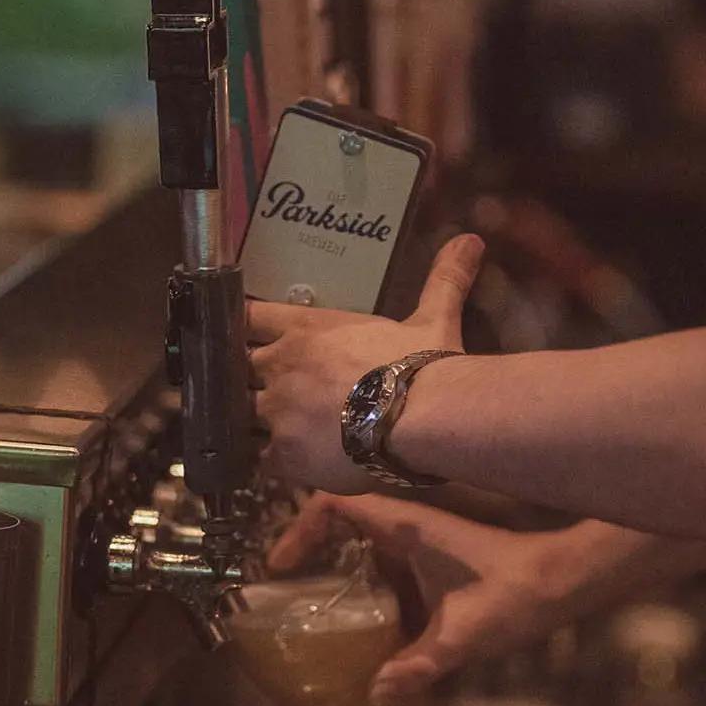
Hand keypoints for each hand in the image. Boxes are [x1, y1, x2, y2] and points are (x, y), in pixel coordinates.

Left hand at [247, 234, 484, 493]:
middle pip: (235, 368)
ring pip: (239, 415)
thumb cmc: (424, 366)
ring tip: (267, 429)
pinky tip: (284, 464)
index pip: (247, 317)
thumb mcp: (432, 318)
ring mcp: (278, 410)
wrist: (424, 418)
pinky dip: (269, 462)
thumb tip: (471, 241)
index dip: (240, 327)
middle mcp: (283, 363)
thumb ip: (441, 281)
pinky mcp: (284, 453)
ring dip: (251, 422)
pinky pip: (260, 459)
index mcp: (307, 328)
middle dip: (242, 379)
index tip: (240, 337)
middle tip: (254, 390)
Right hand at [267, 490, 585, 703]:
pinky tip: (367, 635)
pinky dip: (369, 592)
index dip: (300, 528)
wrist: (565, 582)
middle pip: (343, 524)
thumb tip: (374, 697)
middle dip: (311, 553)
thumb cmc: (514, 594)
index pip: (335, 505)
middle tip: (287, 594)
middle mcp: (409, 527)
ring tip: (315, 618)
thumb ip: (417, 666)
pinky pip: (388, 569)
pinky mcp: (436, 562)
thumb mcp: (462, 636)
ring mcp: (423, 543)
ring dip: (340, 574)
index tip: (281, 566)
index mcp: (406, 526)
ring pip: (366, 548)